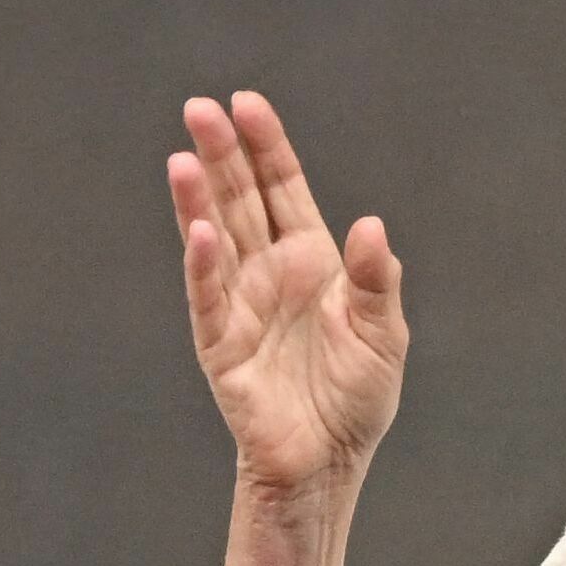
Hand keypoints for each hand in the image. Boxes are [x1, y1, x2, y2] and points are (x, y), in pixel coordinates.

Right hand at [173, 91, 407, 502]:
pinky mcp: (220, 346)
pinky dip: (203, 267)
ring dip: (198, 200)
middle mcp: (268, 272)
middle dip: (221, 154)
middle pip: (239, 201)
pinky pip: (208, 299)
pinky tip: (199, 232)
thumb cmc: (356, 398)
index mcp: (310, 258)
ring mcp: (239, 305)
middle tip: (199, 109)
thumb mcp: (383, 335)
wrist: (327, 462)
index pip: (282, 188)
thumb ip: (378, 281)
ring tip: (181, 158)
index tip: (247, 103)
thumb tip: (371, 225)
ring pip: (215, 240)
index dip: (266, 146)